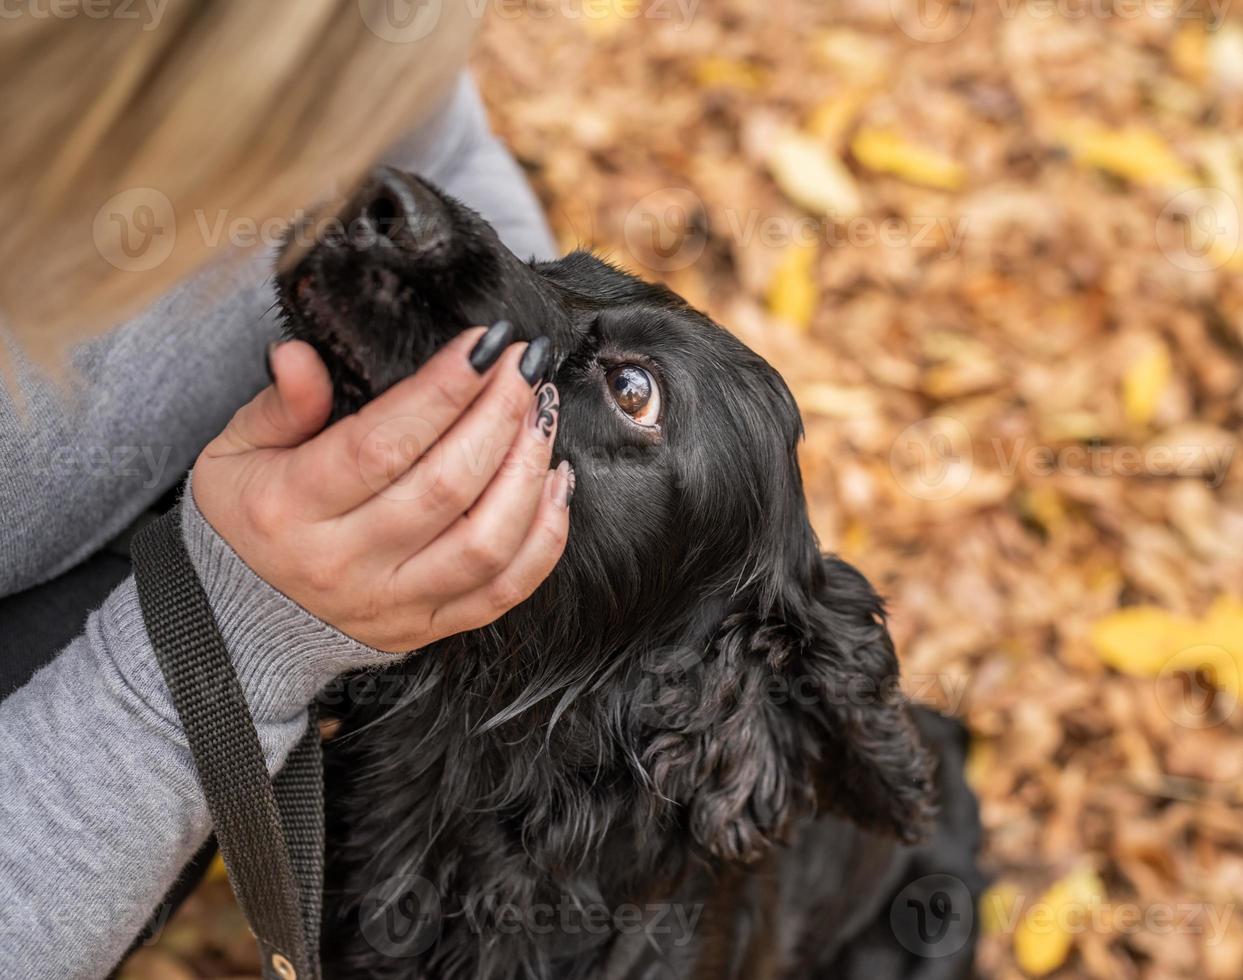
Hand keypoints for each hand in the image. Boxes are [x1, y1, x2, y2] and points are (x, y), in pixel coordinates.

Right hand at [192, 323, 571, 652]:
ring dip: (527, 471)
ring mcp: (393, 604)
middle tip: (525, 366)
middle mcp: (343, 564)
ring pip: (485, 543)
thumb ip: (279, 405)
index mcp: (289, 509)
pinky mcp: (427, 629)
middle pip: (446, 487)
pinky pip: (505, 591)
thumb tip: (300, 355)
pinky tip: (555, 482)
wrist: (238, 621)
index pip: (382, 444)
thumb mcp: (234, 453)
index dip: (444, 389)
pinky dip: (544, 537)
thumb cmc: (246, 520)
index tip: (484, 343)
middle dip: (500, 415)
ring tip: (542, 415)